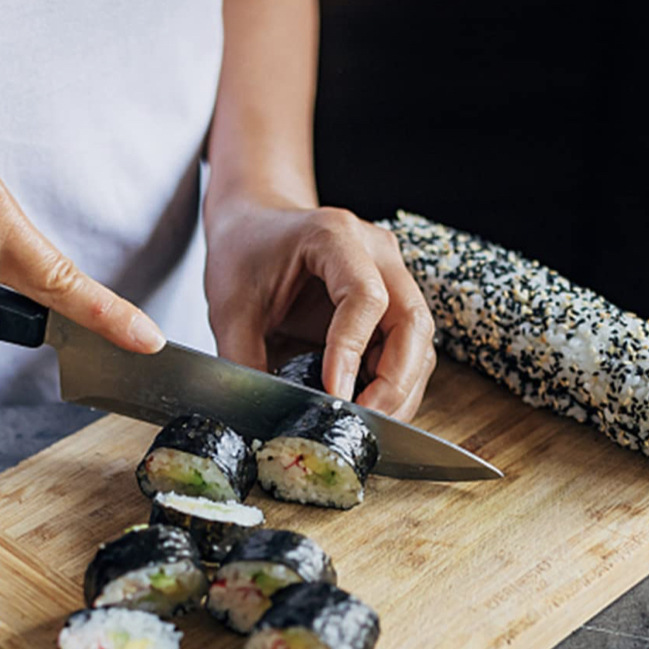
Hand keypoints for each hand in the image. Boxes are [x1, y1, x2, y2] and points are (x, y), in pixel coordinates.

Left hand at [203, 199, 435, 419]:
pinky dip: (392, 385)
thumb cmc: (243, 255)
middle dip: (393, 382)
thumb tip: (260, 415)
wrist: (254, 225)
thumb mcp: (229, 309)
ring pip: (419, 342)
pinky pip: (406, 351)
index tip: (333, 393)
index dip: (351, 349)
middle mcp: (376, 253)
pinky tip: (366, 408)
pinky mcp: (390, 305)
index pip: (364, 296)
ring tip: (363, 423)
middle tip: (362, 420)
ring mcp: (391, 277)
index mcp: (334, 236)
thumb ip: (242, 360)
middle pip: (412, 321)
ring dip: (399, 390)